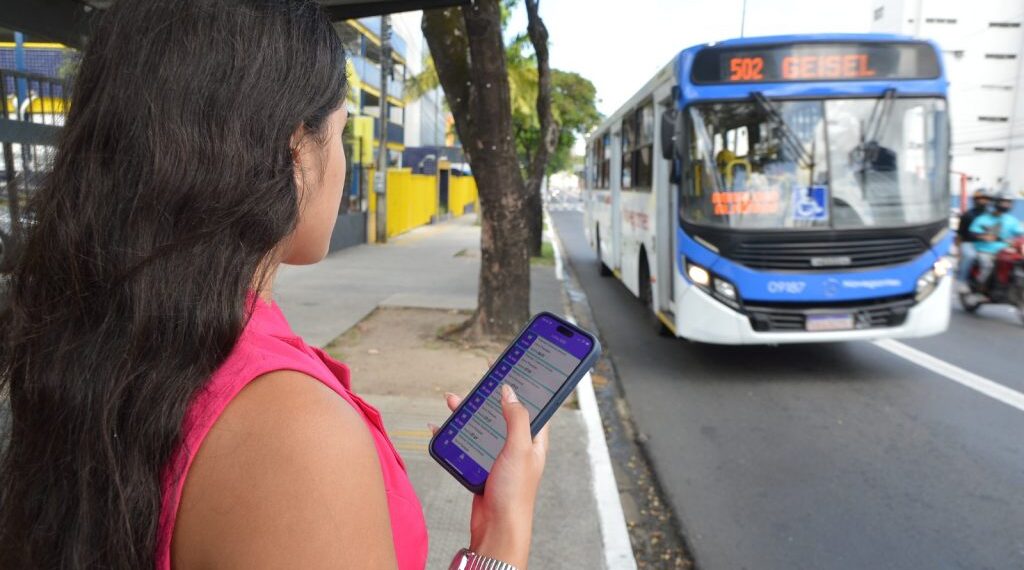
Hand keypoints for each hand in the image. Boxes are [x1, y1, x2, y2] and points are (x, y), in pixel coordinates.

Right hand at [433, 387, 548, 568]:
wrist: (497, 528)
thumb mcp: (519, 449)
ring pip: (482, 426)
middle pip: (502, 412)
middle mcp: (518, 446)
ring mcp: (498, 456)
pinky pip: (466, 444)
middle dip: (489, 396)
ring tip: (453, 400)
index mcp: (534, 439)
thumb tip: (510, 391)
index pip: (532, 404)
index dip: (523, 385)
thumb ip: (516, 418)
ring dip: (467, 413)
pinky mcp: (481, 467)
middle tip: (480, 379)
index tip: (511, 368)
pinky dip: (453, 434)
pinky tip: (440, 428)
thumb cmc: (515, 494)